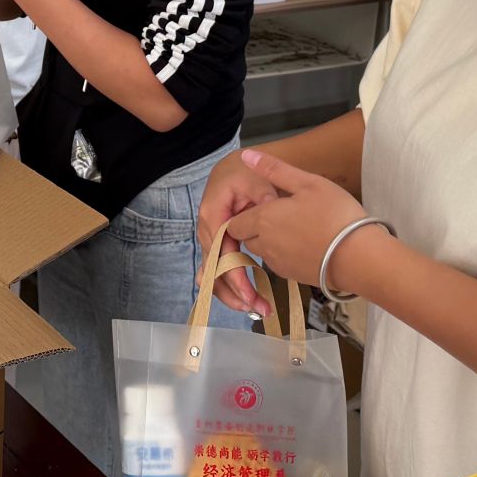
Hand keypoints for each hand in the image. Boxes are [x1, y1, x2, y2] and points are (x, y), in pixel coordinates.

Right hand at [198, 148, 280, 310]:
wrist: (235, 167)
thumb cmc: (245, 173)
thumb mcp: (257, 181)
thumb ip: (264, 200)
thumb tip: (270, 217)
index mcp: (213, 214)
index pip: (222, 253)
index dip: (235, 278)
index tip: (251, 296)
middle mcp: (206, 229)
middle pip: (213, 269)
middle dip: (233, 292)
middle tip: (257, 308)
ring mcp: (209, 237)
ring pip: (211, 272)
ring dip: (229, 292)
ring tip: (252, 307)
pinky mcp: (215, 242)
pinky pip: (216, 267)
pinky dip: (226, 283)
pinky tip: (240, 298)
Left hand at [222, 150, 370, 292]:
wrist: (360, 259)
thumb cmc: (336, 215)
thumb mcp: (308, 183)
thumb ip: (274, 169)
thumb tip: (246, 156)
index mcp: (263, 219)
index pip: (234, 223)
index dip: (244, 213)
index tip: (262, 205)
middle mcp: (265, 244)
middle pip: (246, 237)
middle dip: (255, 227)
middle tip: (282, 214)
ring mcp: (279, 264)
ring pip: (262, 251)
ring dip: (269, 241)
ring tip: (297, 228)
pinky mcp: (293, 277)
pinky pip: (279, 264)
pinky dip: (285, 255)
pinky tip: (306, 244)